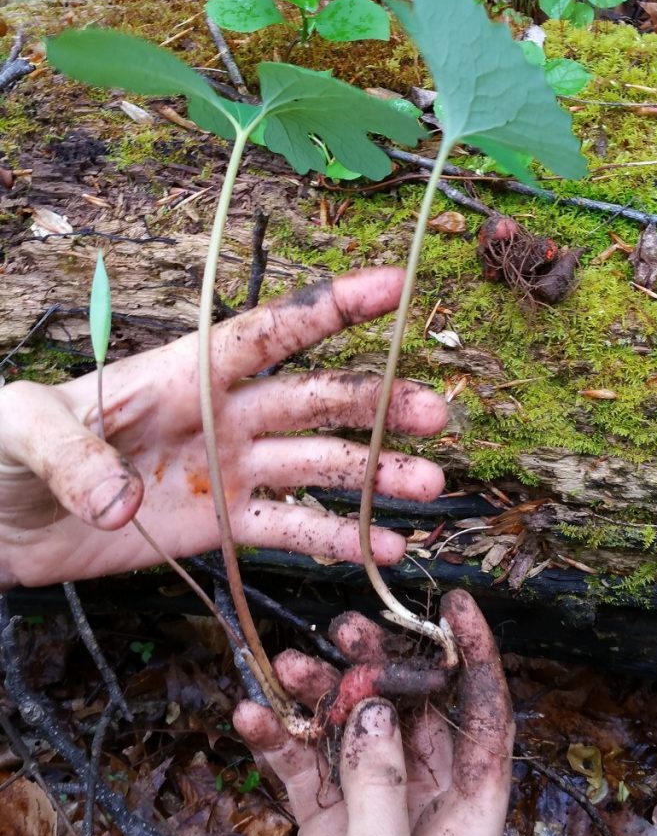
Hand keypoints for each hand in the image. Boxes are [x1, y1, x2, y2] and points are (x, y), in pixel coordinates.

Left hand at [0, 268, 446, 588]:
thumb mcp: (19, 428)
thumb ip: (71, 451)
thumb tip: (122, 502)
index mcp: (183, 371)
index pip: (269, 331)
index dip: (332, 308)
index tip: (396, 286)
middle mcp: (221, 415)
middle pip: (315, 400)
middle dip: (377, 404)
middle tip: (436, 414)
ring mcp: (226, 472)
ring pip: (317, 466)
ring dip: (373, 476)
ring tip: (427, 487)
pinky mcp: (218, 529)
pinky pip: (288, 531)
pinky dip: (335, 539)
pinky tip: (382, 549)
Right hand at [234, 590, 513, 835]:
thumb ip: (379, 786)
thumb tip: (375, 708)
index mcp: (468, 822)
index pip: (485, 721)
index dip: (476, 659)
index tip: (455, 606)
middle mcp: (425, 811)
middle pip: (410, 714)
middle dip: (377, 666)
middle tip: (343, 630)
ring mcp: (373, 817)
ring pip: (352, 733)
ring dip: (317, 697)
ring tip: (281, 667)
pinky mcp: (327, 832)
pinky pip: (304, 771)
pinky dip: (277, 742)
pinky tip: (250, 718)